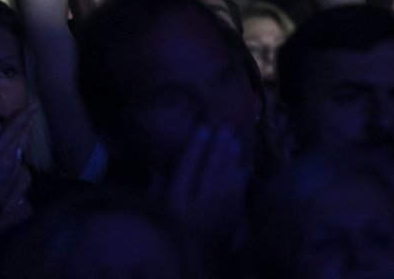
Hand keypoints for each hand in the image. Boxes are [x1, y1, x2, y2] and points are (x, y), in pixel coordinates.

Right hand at [0, 103, 35, 206]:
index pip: (12, 129)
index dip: (23, 115)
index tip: (33, 105)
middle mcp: (9, 157)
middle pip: (21, 136)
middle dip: (27, 122)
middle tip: (33, 109)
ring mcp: (15, 166)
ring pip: (23, 145)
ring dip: (26, 133)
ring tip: (28, 123)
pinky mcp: (17, 175)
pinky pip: (20, 155)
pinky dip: (22, 146)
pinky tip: (21, 143)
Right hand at [164, 126, 248, 248]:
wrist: (192, 267)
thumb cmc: (166, 238)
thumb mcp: (152, 214)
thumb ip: (154, 190)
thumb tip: (157, 166)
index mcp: (176, 203)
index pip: (187, 168)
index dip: (196, 147)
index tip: (203, 129)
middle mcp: (199, 207)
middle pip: (211, 171)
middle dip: (218, 148)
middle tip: (224, 130)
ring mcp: (219, 216)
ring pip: (228, 181)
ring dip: (232, 161)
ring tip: (234, 143)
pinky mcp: (232, 225)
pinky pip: (239, 198)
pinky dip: (240, 181)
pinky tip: (241, 169)